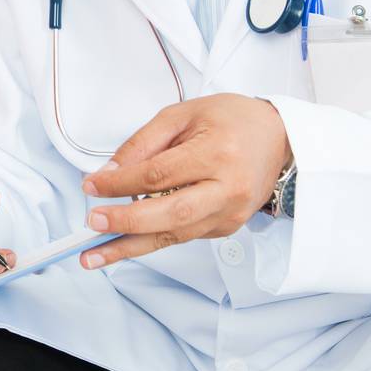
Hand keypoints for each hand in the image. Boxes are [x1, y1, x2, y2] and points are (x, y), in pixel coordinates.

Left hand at [78, 93, 291, 269]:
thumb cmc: (231, 119)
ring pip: (175, 235)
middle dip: (126, 222)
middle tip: (92, 224)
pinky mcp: (228, 227)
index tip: (91, 185)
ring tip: (95, 255)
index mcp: (217, 153)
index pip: (158, 175)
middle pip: (170, 213)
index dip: (120, 183)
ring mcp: (231, 213)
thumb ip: (143, 143)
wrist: (278, 137)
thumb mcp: (181, 115)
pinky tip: (124, 244)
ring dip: (131, 247)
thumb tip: (109, 172)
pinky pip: (184, 236)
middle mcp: (228, 189)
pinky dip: (152, 240)